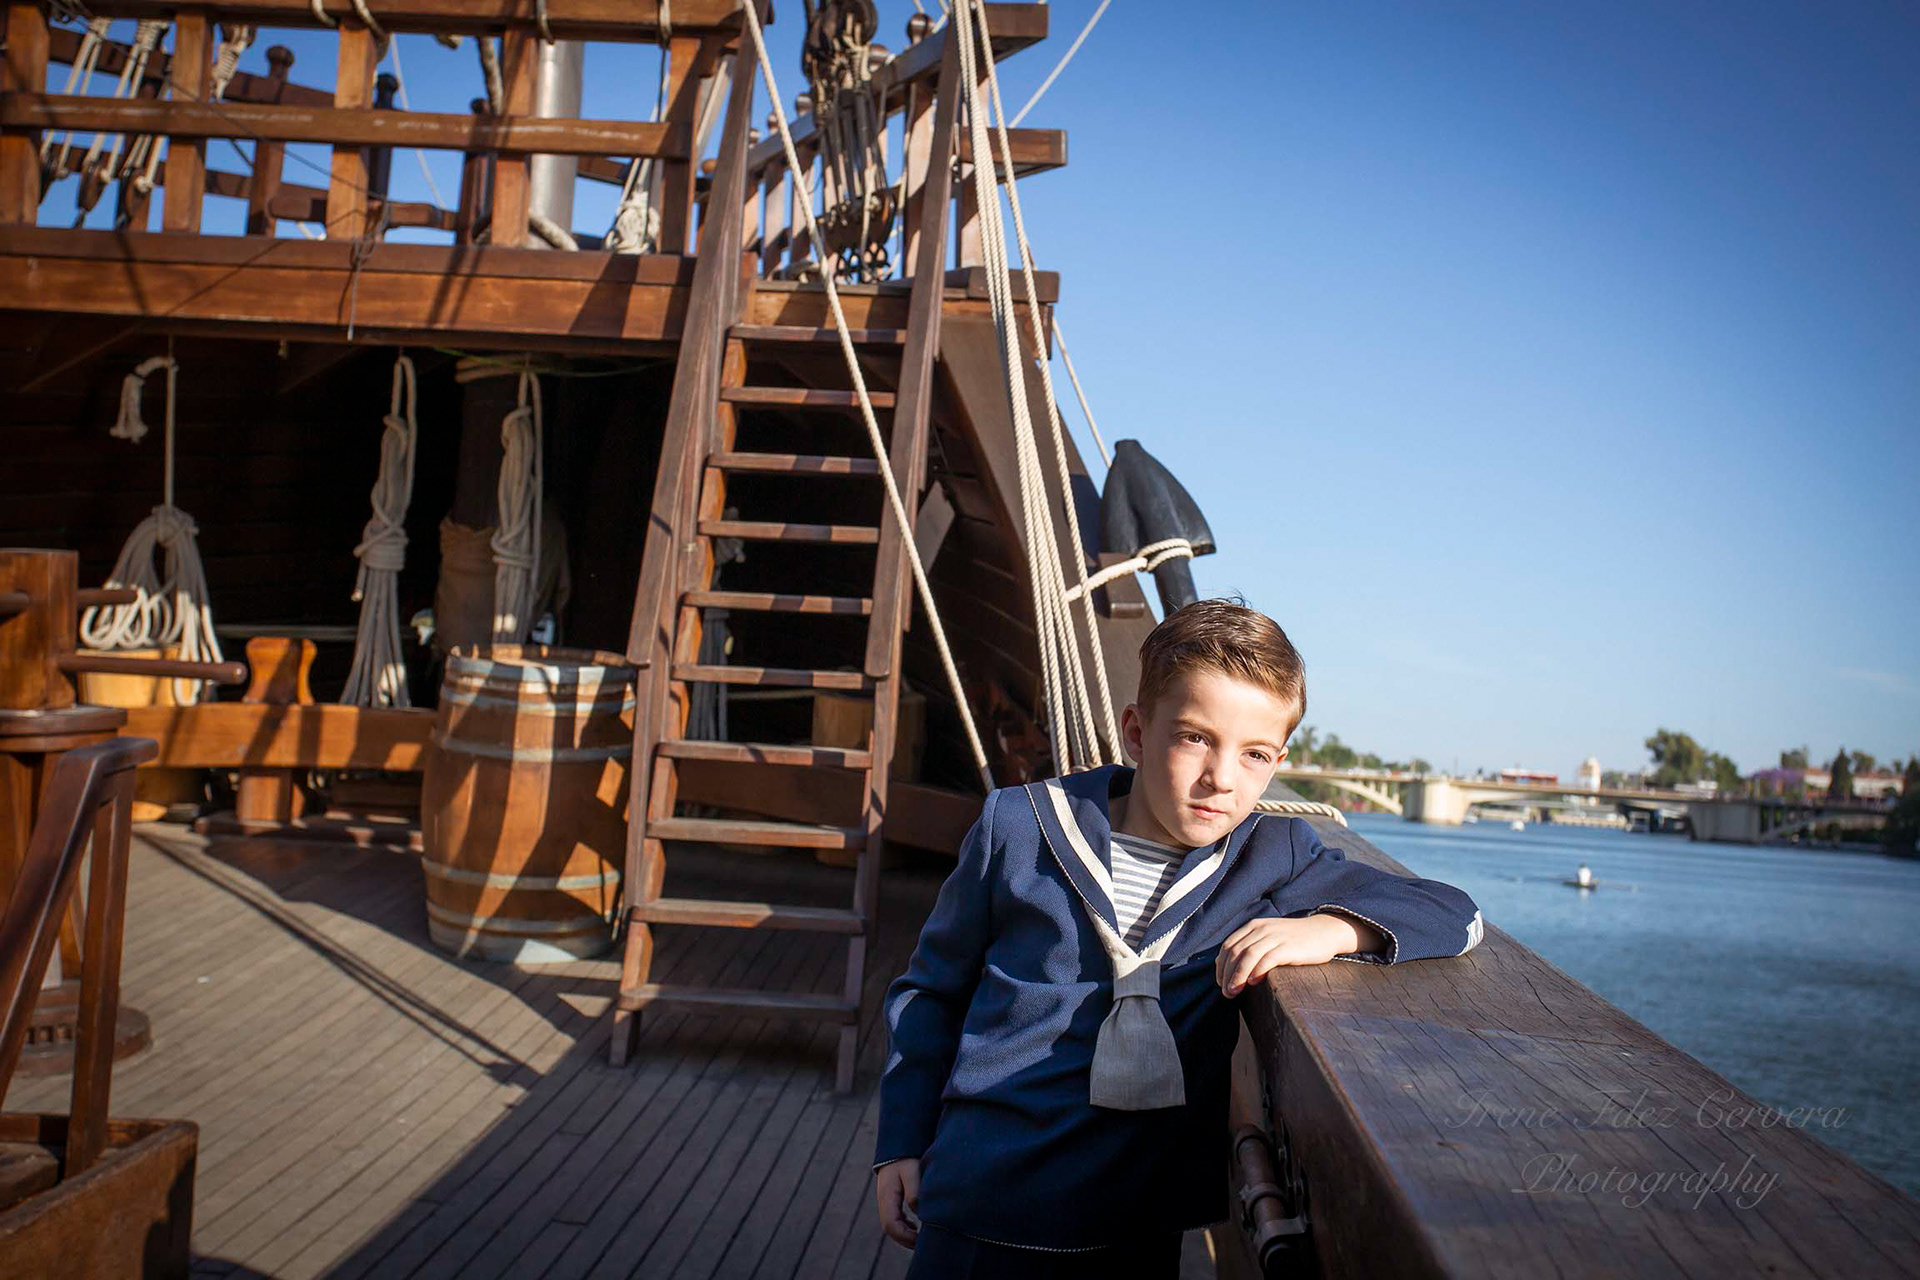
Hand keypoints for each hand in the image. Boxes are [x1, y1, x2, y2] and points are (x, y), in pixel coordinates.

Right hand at [874, 1158, 920, 1248]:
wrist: (898, 1146)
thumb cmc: (906, 1158)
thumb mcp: (912, 1171)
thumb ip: (915, 1191)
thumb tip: (918, 1212)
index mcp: (886, 1197)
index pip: (891, 1225)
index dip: (905, 1236)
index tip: (920, 1240)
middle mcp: (883, 1201)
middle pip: (890, 1229)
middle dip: (905, 1240)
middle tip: (923, 1245)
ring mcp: (885, 1201)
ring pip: (892, 1225)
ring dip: (905, 1235)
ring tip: (920, 1239)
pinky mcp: (890, 1199)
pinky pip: (895, 1219)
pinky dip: (904, 1227)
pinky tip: (914, 1227)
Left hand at [1215, 914, 1375, 995]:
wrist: (1325, 931)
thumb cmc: (1296, 940)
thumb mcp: (1270, 937)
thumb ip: (1253, 947)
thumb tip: (1233, 971)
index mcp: (1253, 926)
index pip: (1228, 946)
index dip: (1221, 966)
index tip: (1220, 983)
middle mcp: (1261, 929)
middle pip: (1235, 952)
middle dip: (1226, 974)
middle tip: (1226, 993)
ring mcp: (1275, 937)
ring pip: (1247, 956)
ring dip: (1237, 976)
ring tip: (1234, 992)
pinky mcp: (1288, 946)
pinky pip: (1267, 958)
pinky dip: (1256, 971)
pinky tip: (1252, 983)